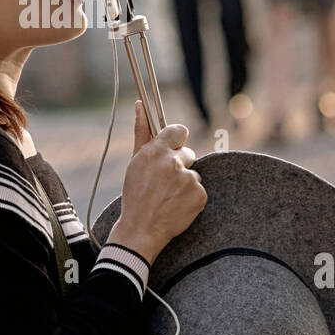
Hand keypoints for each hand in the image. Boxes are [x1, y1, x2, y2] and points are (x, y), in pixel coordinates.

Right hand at [111, 101, 206, 262]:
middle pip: (187, 154)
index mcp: (156, 152)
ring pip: (192, 173)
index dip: (176, 139)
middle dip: (178, 164)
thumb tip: (141, 104)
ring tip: (168, 196)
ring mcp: (188, 180)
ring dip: (184, 182)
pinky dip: (190, 196)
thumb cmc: (135, 194)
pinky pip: (199, 189)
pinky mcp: (199, 195)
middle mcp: (173, 163)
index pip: (178, 130)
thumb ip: (141, 131)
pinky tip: (176, 204)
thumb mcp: (134, 162)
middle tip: (164, 181)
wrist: (141, 229)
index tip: (172, 147)